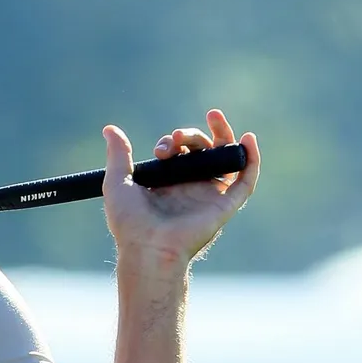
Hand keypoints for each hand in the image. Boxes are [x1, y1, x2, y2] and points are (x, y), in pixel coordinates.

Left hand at [101, 108, 260, 267]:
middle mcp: (190, 187)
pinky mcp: (225, 205)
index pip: (178, 152)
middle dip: (190, 136)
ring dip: (224, 135)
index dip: (172, 142)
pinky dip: (252, 159)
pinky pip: (246, 181)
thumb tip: (109, 129)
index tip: (161, 149)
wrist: (147, 246)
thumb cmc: (129, 221)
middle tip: (176, 137)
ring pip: (225, 159)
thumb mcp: (118, 181)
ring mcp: (209, 195)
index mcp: (168, 183)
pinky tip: (248, 138)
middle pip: (201, 151)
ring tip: (214, 116)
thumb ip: (118, 155)